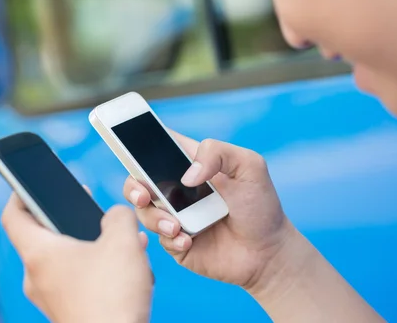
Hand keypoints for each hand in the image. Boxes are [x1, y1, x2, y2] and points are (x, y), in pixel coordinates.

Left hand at [2, 193, 152, 322]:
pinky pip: (76, 280)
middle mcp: (37, 277)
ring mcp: (51, 298)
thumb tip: (116, 217)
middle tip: (87, 208)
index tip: (28, 182)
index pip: (14, 215)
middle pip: (44, 236)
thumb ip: (119, 216)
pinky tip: (124, 269)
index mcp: (39, 253)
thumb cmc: (112, 299)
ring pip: (65, 259)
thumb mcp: (123, 241)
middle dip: (71, 219)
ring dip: (91, 245)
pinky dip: (96, 269)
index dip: (19, 193)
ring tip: (119, 241)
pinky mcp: (67, 312)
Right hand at [123, 131, 296, 290]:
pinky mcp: (176, 242)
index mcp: (190, 164)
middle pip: (138, 180)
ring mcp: (174, 216)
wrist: (269, 253)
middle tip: (143, 195)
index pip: (157, 147)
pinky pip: (159, 239)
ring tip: (177, 226)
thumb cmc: (260, 205)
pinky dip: (170, 238)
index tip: (127, 147)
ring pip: (144, 212)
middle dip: (133, 186)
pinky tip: (188, 239)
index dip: (138, 144)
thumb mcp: (249, 166)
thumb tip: (186, 176)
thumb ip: (217, 153)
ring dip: (155, 217)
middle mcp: (177, 188)